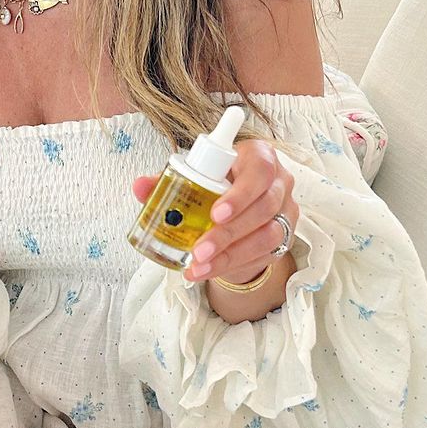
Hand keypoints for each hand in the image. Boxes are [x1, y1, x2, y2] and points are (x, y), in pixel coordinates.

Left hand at [132, 139, 296, 286]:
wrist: (240, 207)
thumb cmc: (219, 184)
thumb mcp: (196, 177)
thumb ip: (168, 180)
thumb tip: (141, 186)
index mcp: (258, 157)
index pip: (260, 169)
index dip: (240, 194)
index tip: (215, 214)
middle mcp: (278, 182)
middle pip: (263, 207)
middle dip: (228, 233)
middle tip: (199, 250)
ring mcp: (285, 211)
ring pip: (267, 235)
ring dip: (231, 255)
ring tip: (200, 266)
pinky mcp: (284, 238)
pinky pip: (265, 255)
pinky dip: (234, 265)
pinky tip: (210, 270)